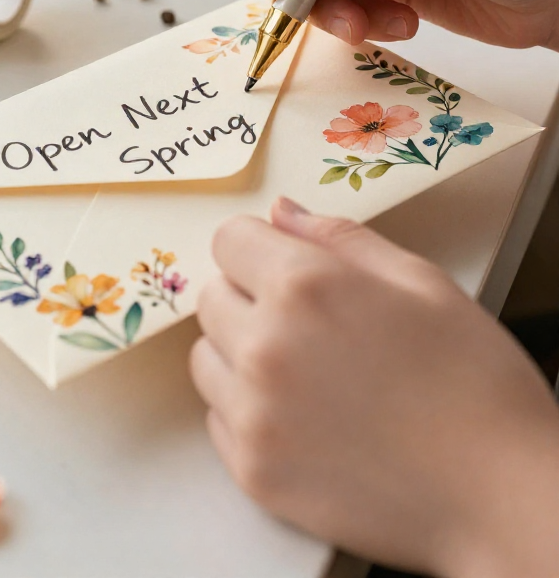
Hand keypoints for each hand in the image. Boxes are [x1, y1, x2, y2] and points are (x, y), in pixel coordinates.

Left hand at [191, 198, 558, 576]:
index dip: (260, 248)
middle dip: (249, 299)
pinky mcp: (253, 471)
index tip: (286, 266)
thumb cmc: (472, 380)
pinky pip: (219, 419)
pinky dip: (249, 412)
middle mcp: (265, 345)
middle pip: (212, 297)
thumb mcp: (421, 281)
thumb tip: (281, 213)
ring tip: (308, 374)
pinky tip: (307, 418)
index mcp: (305, 286)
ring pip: (207, 358)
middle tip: (309, 324)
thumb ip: (340, 238)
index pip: (229, 240)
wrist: (497, 492)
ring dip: (241, 356)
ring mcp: (254, 414)